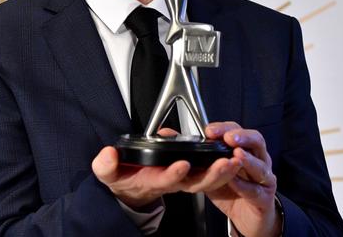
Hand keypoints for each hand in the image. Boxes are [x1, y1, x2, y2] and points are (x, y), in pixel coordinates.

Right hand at [91, 128, 242, 209]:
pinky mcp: (193, 174)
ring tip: (236, 160)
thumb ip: (106, 166)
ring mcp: (185, 180)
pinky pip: (212, 175)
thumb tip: (107, 155)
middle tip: (225, 164)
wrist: (132, 188)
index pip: (166, 179)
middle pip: (196, 183)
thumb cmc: (124, 178)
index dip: (174, 173)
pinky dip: (225, 168)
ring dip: (224, 172)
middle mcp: (173, 181)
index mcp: (154, 180)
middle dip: (212, 175)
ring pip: (208, 180)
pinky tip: (235, 157)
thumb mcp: (109, 173)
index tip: (182, 165)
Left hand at [204, 121, 281, 236]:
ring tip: (236, 154)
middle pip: (257, 141)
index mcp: (247, 151)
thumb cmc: (234, 191)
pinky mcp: (265, 199)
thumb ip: (209, 161)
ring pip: (260, 166)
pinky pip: (255, 191)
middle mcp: (259, 161)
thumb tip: (190, 150)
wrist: (249, 217)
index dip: (225, 128)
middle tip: (228, 138)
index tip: (210, 130)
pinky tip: (234, 181)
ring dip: (247, 159)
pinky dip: (244, 185)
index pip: (238, 132)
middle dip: (243, 137)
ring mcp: (265, 179)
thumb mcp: (217, 173)